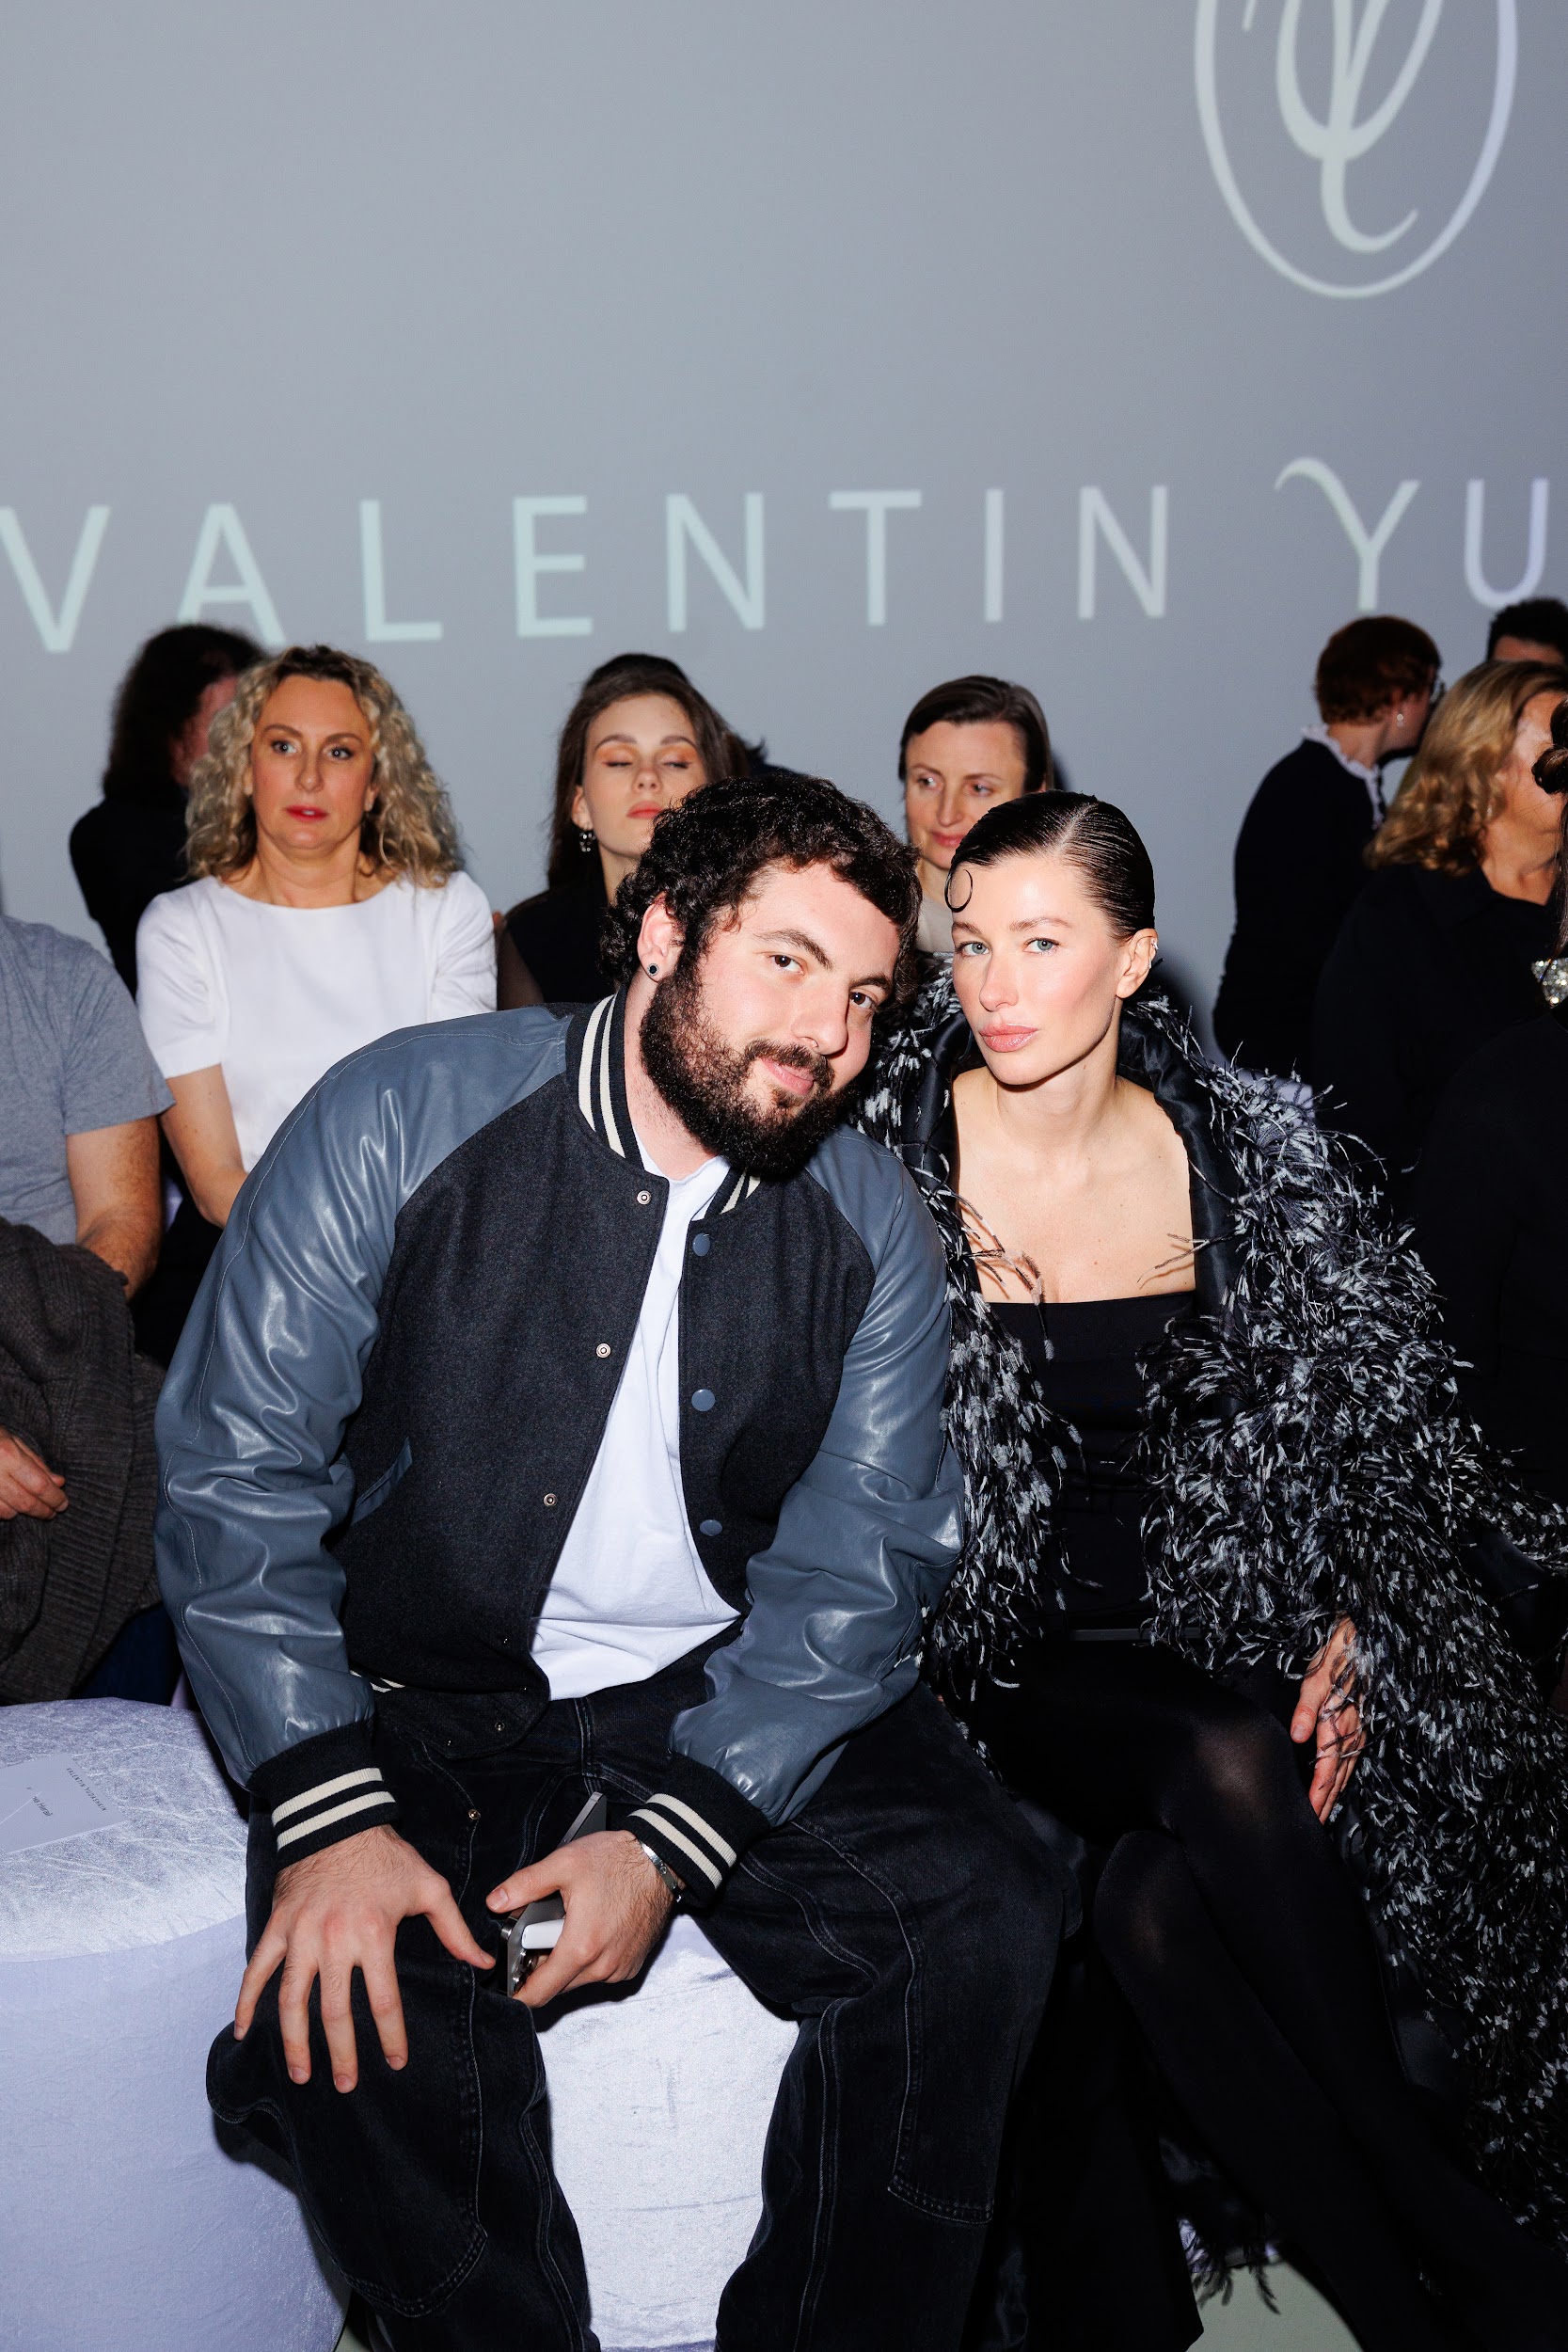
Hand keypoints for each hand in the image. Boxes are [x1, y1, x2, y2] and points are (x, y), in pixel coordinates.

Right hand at [0, 1427, 66, 1518]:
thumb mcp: (14, 1440)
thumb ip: (37, 1463)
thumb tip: (59, 1483)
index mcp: (8, 1455)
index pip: (39, 1484)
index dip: (55, 1498)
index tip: (63, 1504)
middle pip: (26, 1502)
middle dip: (43, 1510)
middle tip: (53, 1512)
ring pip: (8, 1512)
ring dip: (24, 1512)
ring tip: (34, 1507)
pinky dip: (6, 1512)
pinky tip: (13, 1507)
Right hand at [234, 1823, 493, 2092]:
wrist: (337, 1819)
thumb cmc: (385, 1856)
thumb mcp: (428, 1887)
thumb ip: (455, 1930)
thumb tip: (482, 1962)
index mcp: (374, 1935)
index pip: (383, 2001)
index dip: (391, 2037)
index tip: (396, 2063)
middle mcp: (334, 1941)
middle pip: (335, 2012)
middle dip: (342, 2053)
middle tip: (346, 2085)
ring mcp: (300, 1936)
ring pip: (292, 2000)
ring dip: (295, 2041)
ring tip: (301, 2074)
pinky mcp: (277, 1927)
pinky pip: (256, 1970)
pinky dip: (245, 2001)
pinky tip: (242, 2031)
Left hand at [486, 1830, 673, 2009]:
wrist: (660, 1861)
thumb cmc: (618, 1861)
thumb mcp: (564, 1864)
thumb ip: (525, 1885)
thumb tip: (496, 1901)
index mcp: (581, 1946)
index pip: (540, 1991)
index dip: (519, 1992)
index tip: (509, 1985)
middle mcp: (603, 1966)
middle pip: (557, 1984)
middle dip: (543, 1965)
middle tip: (543, 1932)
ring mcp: (619, 1968)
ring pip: (578, 1979)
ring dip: (567, 1961)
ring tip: (570, 1925)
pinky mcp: (631, 1965)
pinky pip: (600, 1973)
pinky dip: (589, 1959)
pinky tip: (591, 1930)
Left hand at [1291, 1616, 1363, 1822]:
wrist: (1358, 1644)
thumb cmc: (1335, 1661)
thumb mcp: (1314, 1681)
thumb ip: (1306, 1710)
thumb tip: (1297, 1736)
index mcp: (1339, 1726)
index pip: (1326, 1770)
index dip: (1317, 1795)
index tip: (1310, 1815)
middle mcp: (1351, 1734)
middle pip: (1337, 1778)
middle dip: (1326, 1803)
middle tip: (1314, 1825)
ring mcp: (1357, 1731)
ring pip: (1345, 1771)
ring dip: (1334, 1793)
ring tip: (1323, 1812)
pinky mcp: (1357, 1726)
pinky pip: (1349, 1760)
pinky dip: (1341, 1777)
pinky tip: (1335, 1783)